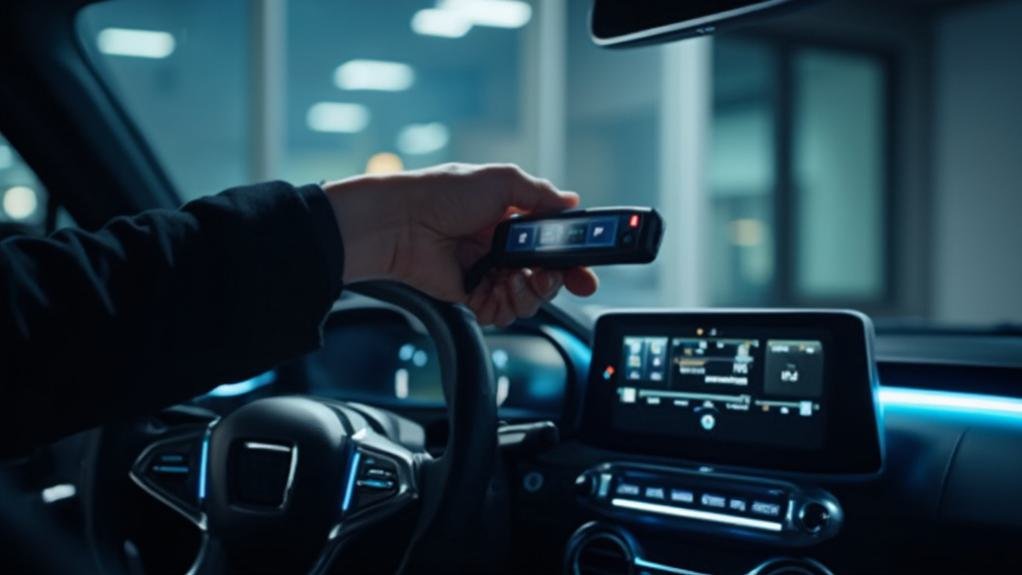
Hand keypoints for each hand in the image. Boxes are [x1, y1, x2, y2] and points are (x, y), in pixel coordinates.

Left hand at [324, 163, 598, 325]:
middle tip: (548, 279)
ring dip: (528, 296)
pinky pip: (499, 312)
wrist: (400, 222)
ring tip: (514, 283)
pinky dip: (502, 308)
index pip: (554, 244)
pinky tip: (495, 293)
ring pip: (526, 299)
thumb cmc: (442, 193)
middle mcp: (503, 246)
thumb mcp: (500, 180)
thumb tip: (571, 201)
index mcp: (513, 218)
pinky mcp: (470, 294)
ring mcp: (488, 272)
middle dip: (554, 282)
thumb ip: (540, 194)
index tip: (585, 272)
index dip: (574, 260)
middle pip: (546, 277)